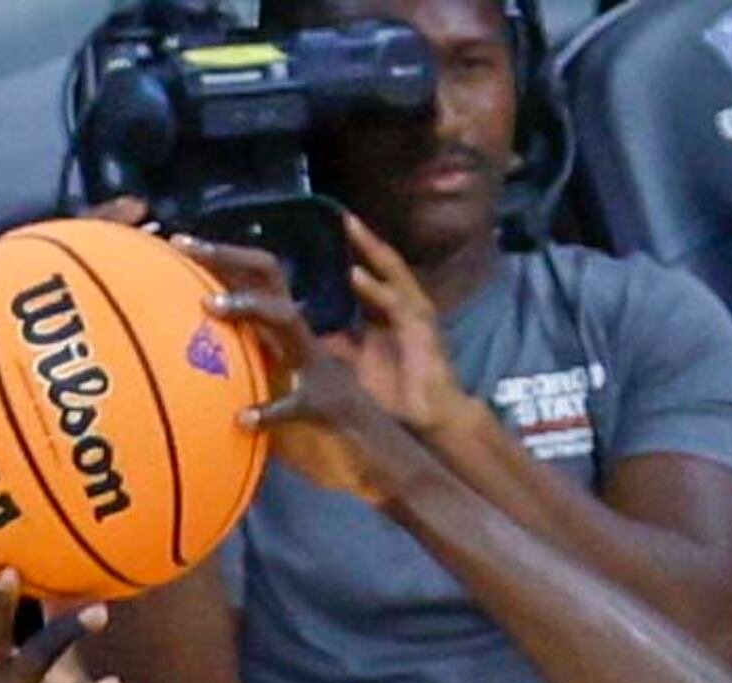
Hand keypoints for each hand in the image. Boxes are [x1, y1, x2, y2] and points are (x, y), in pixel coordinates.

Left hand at [184, 237, 426, 504]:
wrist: (385, 460)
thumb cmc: (327, 427)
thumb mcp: (281, 389)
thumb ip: (251, 371)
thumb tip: (195, 366)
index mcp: (290, 333)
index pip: (258, 275)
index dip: (221, 253)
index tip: (179, 241)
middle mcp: (304, 338)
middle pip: (270, 273)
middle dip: (227, 254)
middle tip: (184, 244)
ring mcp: (319, 368)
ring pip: (285, 319)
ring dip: (248, 307)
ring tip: (209, 306)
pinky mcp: (328, 404)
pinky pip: (295, 403)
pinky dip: (269, 411)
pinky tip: (243, 418)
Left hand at [337, 213, 463, 434]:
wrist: (430, 419)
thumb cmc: (396, 394)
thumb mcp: (353, 363)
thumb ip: (334, 343)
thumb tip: (301, 331)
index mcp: (387, 313)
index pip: (369, 272)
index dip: (353, 250)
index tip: (330, 228)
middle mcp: (402, 307)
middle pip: (381, 264)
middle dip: (363, 239)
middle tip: (341, 214)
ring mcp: (415, 315)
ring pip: (393, 272)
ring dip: (371, 249)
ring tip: (350, 226)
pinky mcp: (421, 330)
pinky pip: (396, 303)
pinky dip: (375, 288)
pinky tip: (356, 273)